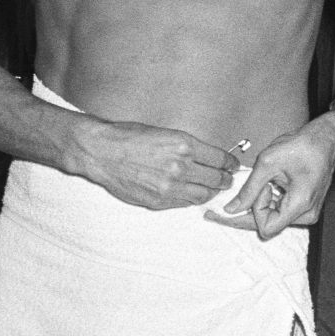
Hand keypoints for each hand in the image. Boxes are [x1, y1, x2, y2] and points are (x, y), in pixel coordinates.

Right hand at [77, 119, 237, 208]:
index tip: (233, 165)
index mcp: (184, 144)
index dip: (230, 163)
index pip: (219, 158)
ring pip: (203, 194)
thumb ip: (186, 147)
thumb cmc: (128, 137)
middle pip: (216, 179)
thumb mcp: (163, 132)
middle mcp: (181, 166)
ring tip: (213, 189)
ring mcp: (170, 186)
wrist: (101, 152)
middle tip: (228, 179)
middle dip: (225, 179)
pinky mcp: (159, 200)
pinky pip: (185, 203)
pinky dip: (192, 199)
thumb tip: (205, 158)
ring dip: (211, 192)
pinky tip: (193, 195)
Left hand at [210, 122, 334, 239]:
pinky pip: (281, 213)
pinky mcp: (305, 209)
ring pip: (273, 220)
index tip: (260, 187)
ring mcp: (308, 214)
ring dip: (263, 203)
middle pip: (269, 225)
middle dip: (255, 208)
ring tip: (270, 180)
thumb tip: (231, 209)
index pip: (267, 227)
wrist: (324, 140)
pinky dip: (270, 201)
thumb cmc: (302, 147)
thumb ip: (248, 189)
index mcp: (301, 205)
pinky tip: (272, 185)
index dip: (256, 209)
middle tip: (254, 186)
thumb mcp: (268, 163)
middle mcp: (307, 215)